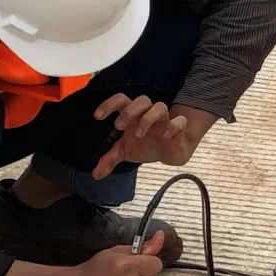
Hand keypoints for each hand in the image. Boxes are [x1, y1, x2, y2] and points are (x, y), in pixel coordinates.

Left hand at [91, 96, 214, 178]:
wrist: (169, 152)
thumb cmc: (144, 145)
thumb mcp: (125, 152)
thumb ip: (109, 160)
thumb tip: (95, 175)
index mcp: (133, 115)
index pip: (121, 100)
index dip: (109, 104)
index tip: (97, 116)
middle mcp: (148, 113)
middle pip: (141, 100)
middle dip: (129, 111)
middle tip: (118, 126)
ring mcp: (165, 119)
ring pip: (160, 107)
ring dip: (148, 118)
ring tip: (139, 134)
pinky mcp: (179, 128)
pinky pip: (180, 121)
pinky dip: (173, 126)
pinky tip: (165, 136)